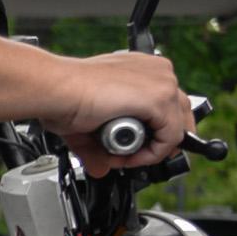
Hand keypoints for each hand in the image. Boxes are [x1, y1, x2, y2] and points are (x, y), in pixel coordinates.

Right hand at [43, 49, 198, 157]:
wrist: (55, 89)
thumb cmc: (63, 95)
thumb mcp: (90, 121)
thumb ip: (100, 145)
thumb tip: (101, 167)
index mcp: (142, 68)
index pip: (169, 103)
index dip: (156, 132)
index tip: (136, 148)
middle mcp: (157, 70)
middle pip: (181, 115)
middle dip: (162, 142)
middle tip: (138, 157)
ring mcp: (162, 83)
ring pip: (176, 129)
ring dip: (152, 151)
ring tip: (124, 158)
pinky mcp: (160, 99)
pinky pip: (170, 139)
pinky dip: (152, 155)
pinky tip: (129, 157)